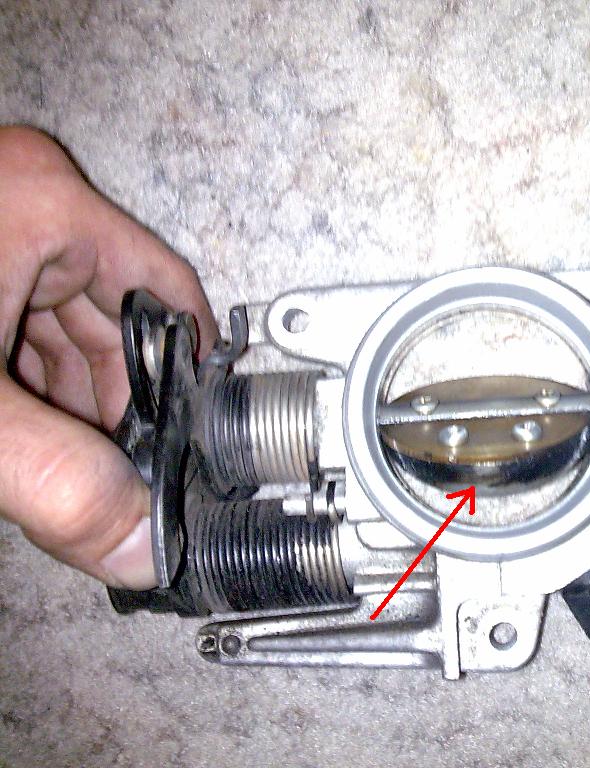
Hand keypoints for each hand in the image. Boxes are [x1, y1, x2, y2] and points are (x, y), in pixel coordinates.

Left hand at [0, 126, 216, 588]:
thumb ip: (60, 486)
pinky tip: (8, 431)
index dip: (184, 380)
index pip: (168, 294)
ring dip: (60, 401)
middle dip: (109, 406)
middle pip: (115, 316)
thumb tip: (140, 545)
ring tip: (44, 460)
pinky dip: (17, 381)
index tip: (182, 447)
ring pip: (58, 323)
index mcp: (45, 203)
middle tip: (104, 478)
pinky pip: (12, 319)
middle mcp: (20, 196)